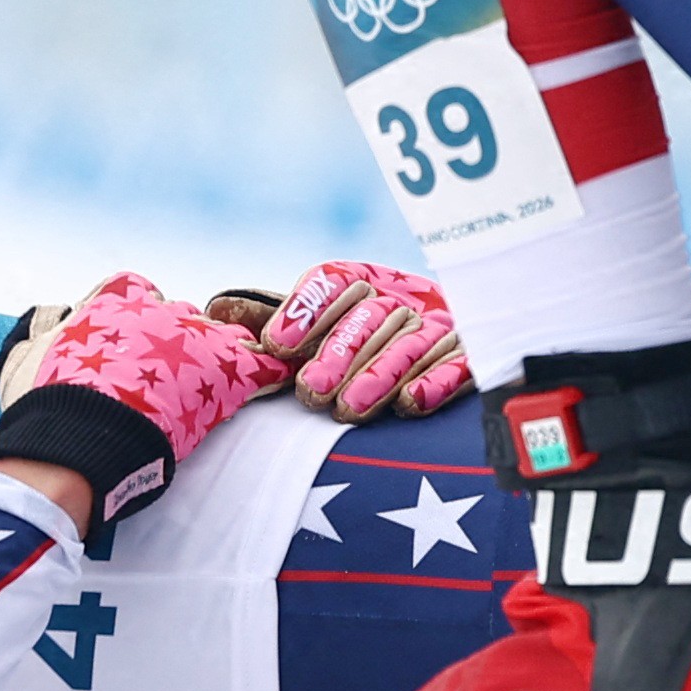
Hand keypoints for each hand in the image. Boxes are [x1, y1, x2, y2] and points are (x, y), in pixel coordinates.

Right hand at [0, 274, 288, 522]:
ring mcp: (194, 336)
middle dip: (178, 341)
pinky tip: (277, 379)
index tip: (131, 344)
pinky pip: (262, 363)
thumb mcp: (24, 357)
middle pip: (180, 315)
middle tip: (168, 379)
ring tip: (214, 385)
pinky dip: (270, 371)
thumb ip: (40, 329)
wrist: (76, 439)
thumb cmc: (43, 405)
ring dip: (219, 356)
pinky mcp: (223, 370)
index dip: (136, 316)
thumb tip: (54, 318)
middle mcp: (158, 309)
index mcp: (113, 301)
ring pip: (222, 335)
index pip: (135, 290)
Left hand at [252, 262, 469, 419]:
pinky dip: (437, 381)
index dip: (306, 309)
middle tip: (312, 391)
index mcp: (362, 282)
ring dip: (380, 373)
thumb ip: (276, 320)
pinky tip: (409, 404)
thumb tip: (218, 309)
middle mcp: (403, 296)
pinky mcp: (473, 354)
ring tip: (349, 410)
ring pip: (412, 340)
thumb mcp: (316, 332)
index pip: (335, 280)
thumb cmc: (355, 349)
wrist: (434, 357)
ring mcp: (441, 324)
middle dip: (340, 353)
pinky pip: (460, 363)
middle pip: (372, 315)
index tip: (275, 346)